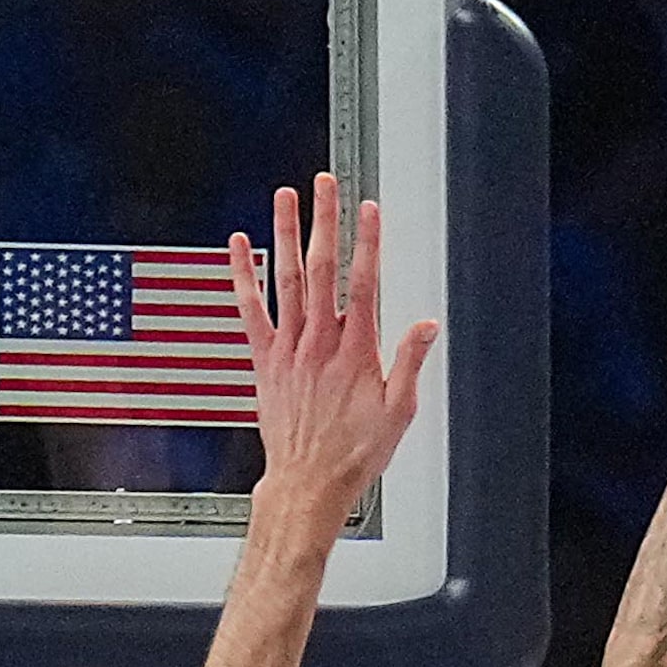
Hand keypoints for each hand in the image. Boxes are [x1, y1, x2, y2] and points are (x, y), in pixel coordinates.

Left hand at [230, 175, 439, 550]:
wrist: (307, 483)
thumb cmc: (352, 453)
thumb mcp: (399, 413)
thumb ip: (410, 363)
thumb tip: (427, 326)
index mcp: (356, 351)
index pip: (364, 282)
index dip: (368, 241)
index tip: (369, 208)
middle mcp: (319, 342)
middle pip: (322, 268)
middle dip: (325, 221)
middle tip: (326, 183)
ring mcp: (289, 349)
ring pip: (286, 279)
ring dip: (286, 234)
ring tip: (286, 197)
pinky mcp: (265, 360)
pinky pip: (250, 310)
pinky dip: (243, 275)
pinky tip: (239, 246)